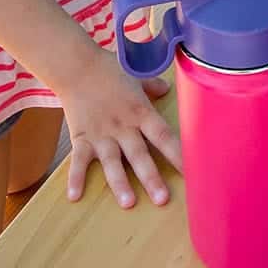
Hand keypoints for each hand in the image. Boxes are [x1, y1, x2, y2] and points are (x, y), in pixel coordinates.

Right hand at [60, 47, 181, 208]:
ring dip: (120, 183)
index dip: (178, 153)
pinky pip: (78, 160)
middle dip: (151, 177)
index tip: (193, 172)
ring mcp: (101, 134)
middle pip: (139, 154)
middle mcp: (122, 126)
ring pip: (112, 162)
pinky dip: (75, 178)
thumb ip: (152, 86)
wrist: (75, 65)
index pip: (163, 135)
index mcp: (139, 111)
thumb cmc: (108, 68)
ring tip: (128, 203)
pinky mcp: (81, 137)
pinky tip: (74, 196)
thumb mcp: (135, 74)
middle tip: (163, 199)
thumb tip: (166, 90)